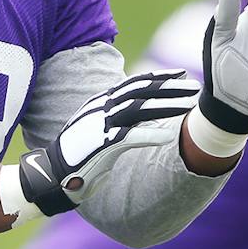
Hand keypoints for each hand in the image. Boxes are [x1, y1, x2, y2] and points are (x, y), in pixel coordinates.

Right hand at [2, 71, 199, 221]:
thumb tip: (139, 109)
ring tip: (189, 106)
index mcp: (102, 101)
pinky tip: (169, 136)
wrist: (52, 174)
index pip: (135, 82)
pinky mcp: (100, 145)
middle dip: (170, 87)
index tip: (181, 74)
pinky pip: (130, 137)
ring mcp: (100, 125)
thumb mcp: (97, 125)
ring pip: (139, 109)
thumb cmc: (79, 152)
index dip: (159, 77)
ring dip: (167, 106)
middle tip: (195, 87)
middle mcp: (102, 107)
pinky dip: (150, 135)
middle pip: (142, 91)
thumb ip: (115, 114)